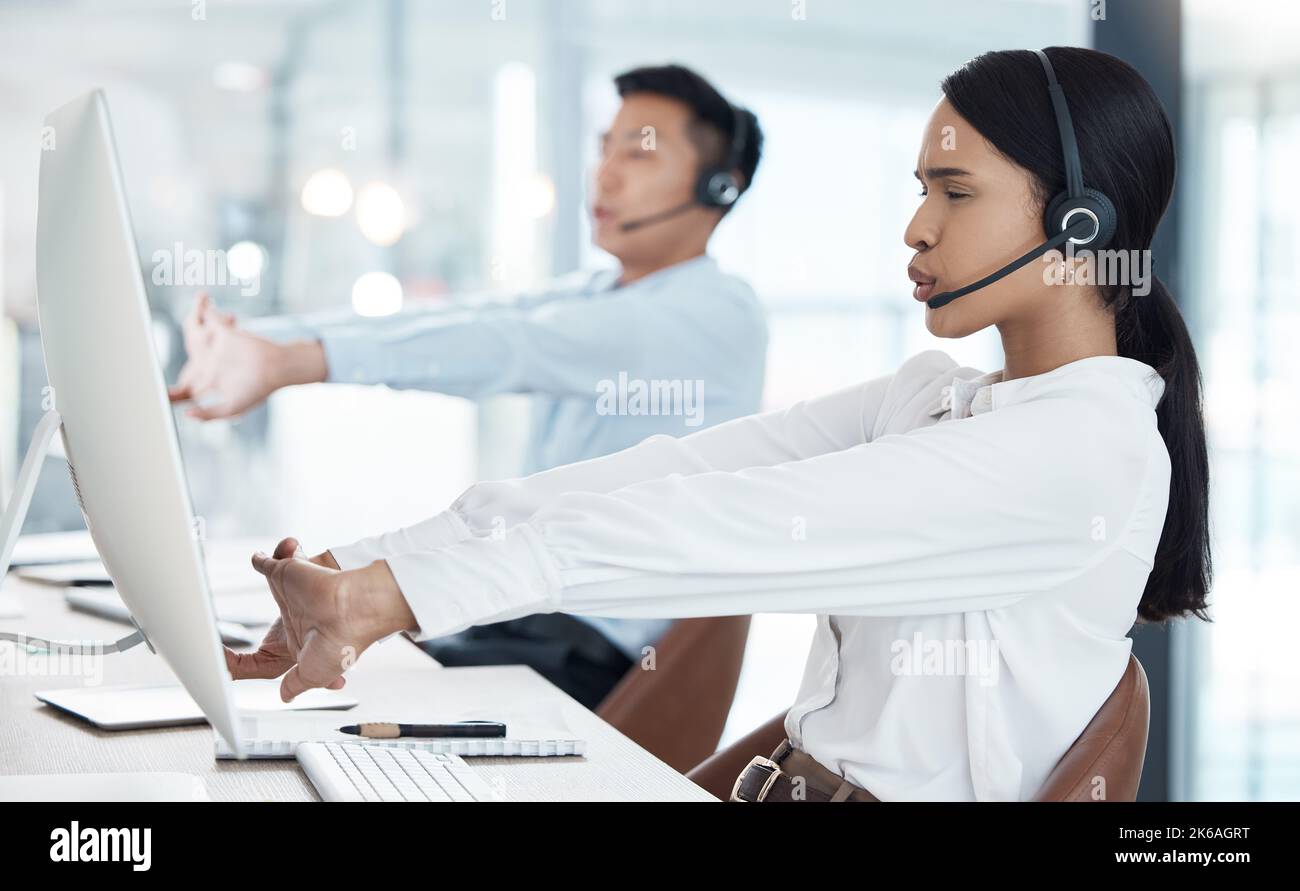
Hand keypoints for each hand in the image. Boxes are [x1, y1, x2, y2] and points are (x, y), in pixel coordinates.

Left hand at [168, 293, 325, 419]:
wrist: (276, 368)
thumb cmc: (257, 389)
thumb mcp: (232, 408)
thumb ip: (209, 415)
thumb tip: (186, 414)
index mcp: (213, 382)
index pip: (187, 389)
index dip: (172, 394)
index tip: (160, 396)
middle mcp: (213, 365)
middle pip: (189, 365)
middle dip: (176, 367)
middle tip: (158, 375)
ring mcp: (218, 348)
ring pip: (195, 337)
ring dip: (189, 331)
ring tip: (181, 333)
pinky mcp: (226, 333)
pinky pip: (210, 318)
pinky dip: (204, 310)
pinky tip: (201, 301)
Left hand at [225, 537, 414, 701]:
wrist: (352, 608)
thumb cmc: (342, 640)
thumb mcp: (313, 677)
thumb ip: (294, 685)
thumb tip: (286, 696)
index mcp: (299, 648)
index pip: (261, 663)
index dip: (237, 667)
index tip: (219, 667)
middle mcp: (295, 621)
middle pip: (270, 625)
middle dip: (263, 624)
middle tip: (227, 641)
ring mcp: (292, 596)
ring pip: (272, 587)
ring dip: (268, 579)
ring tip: (261, 575)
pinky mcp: (288, 573)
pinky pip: (268, 562)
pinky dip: (263, 558)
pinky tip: (260, 557)